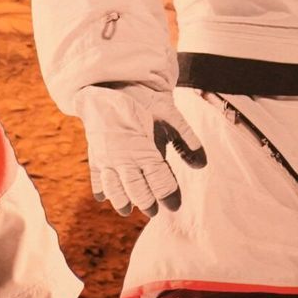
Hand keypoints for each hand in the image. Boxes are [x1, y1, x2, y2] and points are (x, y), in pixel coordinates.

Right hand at [72, 84, 205, 216]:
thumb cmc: (141, 100)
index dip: (168, 195)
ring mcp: (107, 158)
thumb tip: (202, 164)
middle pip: (137, 190)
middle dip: (147, 203)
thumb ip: (186, 139)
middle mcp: (124, 158)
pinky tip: (102, 196)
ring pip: (115, 189)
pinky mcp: (94, 154)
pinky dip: (100, 188)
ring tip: (127, 210)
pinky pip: (96, 176)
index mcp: (144, 149)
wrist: (107, 86)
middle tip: (153, 211)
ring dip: (121, 201)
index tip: (175, 205)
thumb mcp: (169, 115)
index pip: (159, 180)